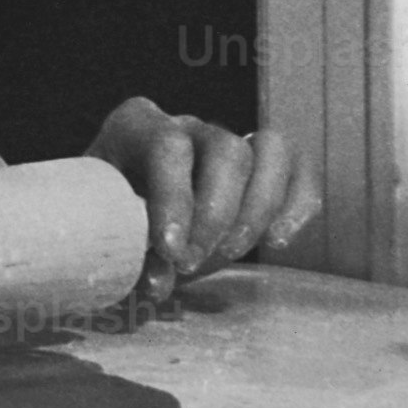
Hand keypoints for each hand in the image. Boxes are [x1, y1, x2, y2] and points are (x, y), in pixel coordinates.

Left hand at [92, 97, 323, 302]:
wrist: (121, 218)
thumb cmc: (110, 222)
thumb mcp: (109, 234)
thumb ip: (133, 254)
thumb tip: (160, 282)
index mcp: (137, 128)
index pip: (167, 147)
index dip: (174, 199)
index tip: (170, 250)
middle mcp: (187, 126)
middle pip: (226, 150)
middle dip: (217, 214)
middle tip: (193, 263)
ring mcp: (229, 139)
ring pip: (270, 150)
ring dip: (258, 210)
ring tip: (230, 254)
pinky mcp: (264, 163)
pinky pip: (297, 167)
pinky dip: (297, 204)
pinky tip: (277, 242)